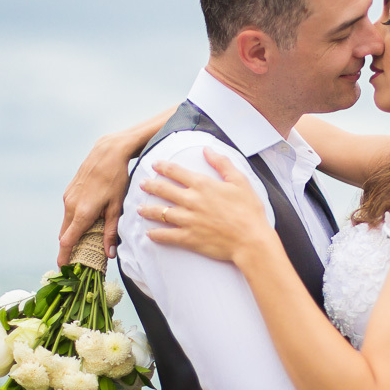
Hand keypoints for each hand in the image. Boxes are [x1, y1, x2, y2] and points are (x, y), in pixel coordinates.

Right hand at [57, 131, 142, 265]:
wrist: (108, 152)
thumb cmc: (116, 179)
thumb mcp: (117, 207)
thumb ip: (111, 232)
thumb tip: (109, 254)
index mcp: (81, 213)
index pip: (67, 241)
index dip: (64, 257)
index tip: (63, 269)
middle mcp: (70, 206)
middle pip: (65, 234)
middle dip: (69, 248)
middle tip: (79, 260)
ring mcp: (68, 197)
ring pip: (66, 222)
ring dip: (73, 233)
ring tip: (86, 242)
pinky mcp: (70, 191)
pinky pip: (68, 212)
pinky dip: (74, 221)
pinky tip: (87, 222)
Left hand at [138, 148, 273, 261]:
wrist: (250, 240)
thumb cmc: (249, 210)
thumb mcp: (240, 181)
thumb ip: (222, 164)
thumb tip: (207, 149)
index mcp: (202, 185)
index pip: (176, 172)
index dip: (163, 167)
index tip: (154, 165)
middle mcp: (191, 201)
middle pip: (163, 190)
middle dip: (150, 186)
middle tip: (141, 184)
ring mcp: (188, 220)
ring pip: (160, 213)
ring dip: (148, 210)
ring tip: (139, 209)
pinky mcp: (189, 238)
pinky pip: (167, 235)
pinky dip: (156, 235)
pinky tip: (149, 234)